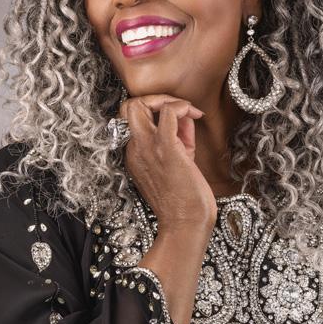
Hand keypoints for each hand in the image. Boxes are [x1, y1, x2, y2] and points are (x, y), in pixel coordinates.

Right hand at [119, 94, 217, 229]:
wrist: (186, 225)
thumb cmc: (185, 199)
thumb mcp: (179, 161)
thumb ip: (180, 136)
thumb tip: (186, 116)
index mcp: (135, 154)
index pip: (134, 119)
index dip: (156, 110)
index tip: (180, 118)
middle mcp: (136, 150)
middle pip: (128, 107)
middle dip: (156, 99)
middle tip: (179, 108)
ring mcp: (148, 149)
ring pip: (138, 105)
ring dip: (166, 100)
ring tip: (186, 110)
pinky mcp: (166, 149)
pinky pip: (168, 113)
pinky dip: (180, 107)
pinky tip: (194, 115)